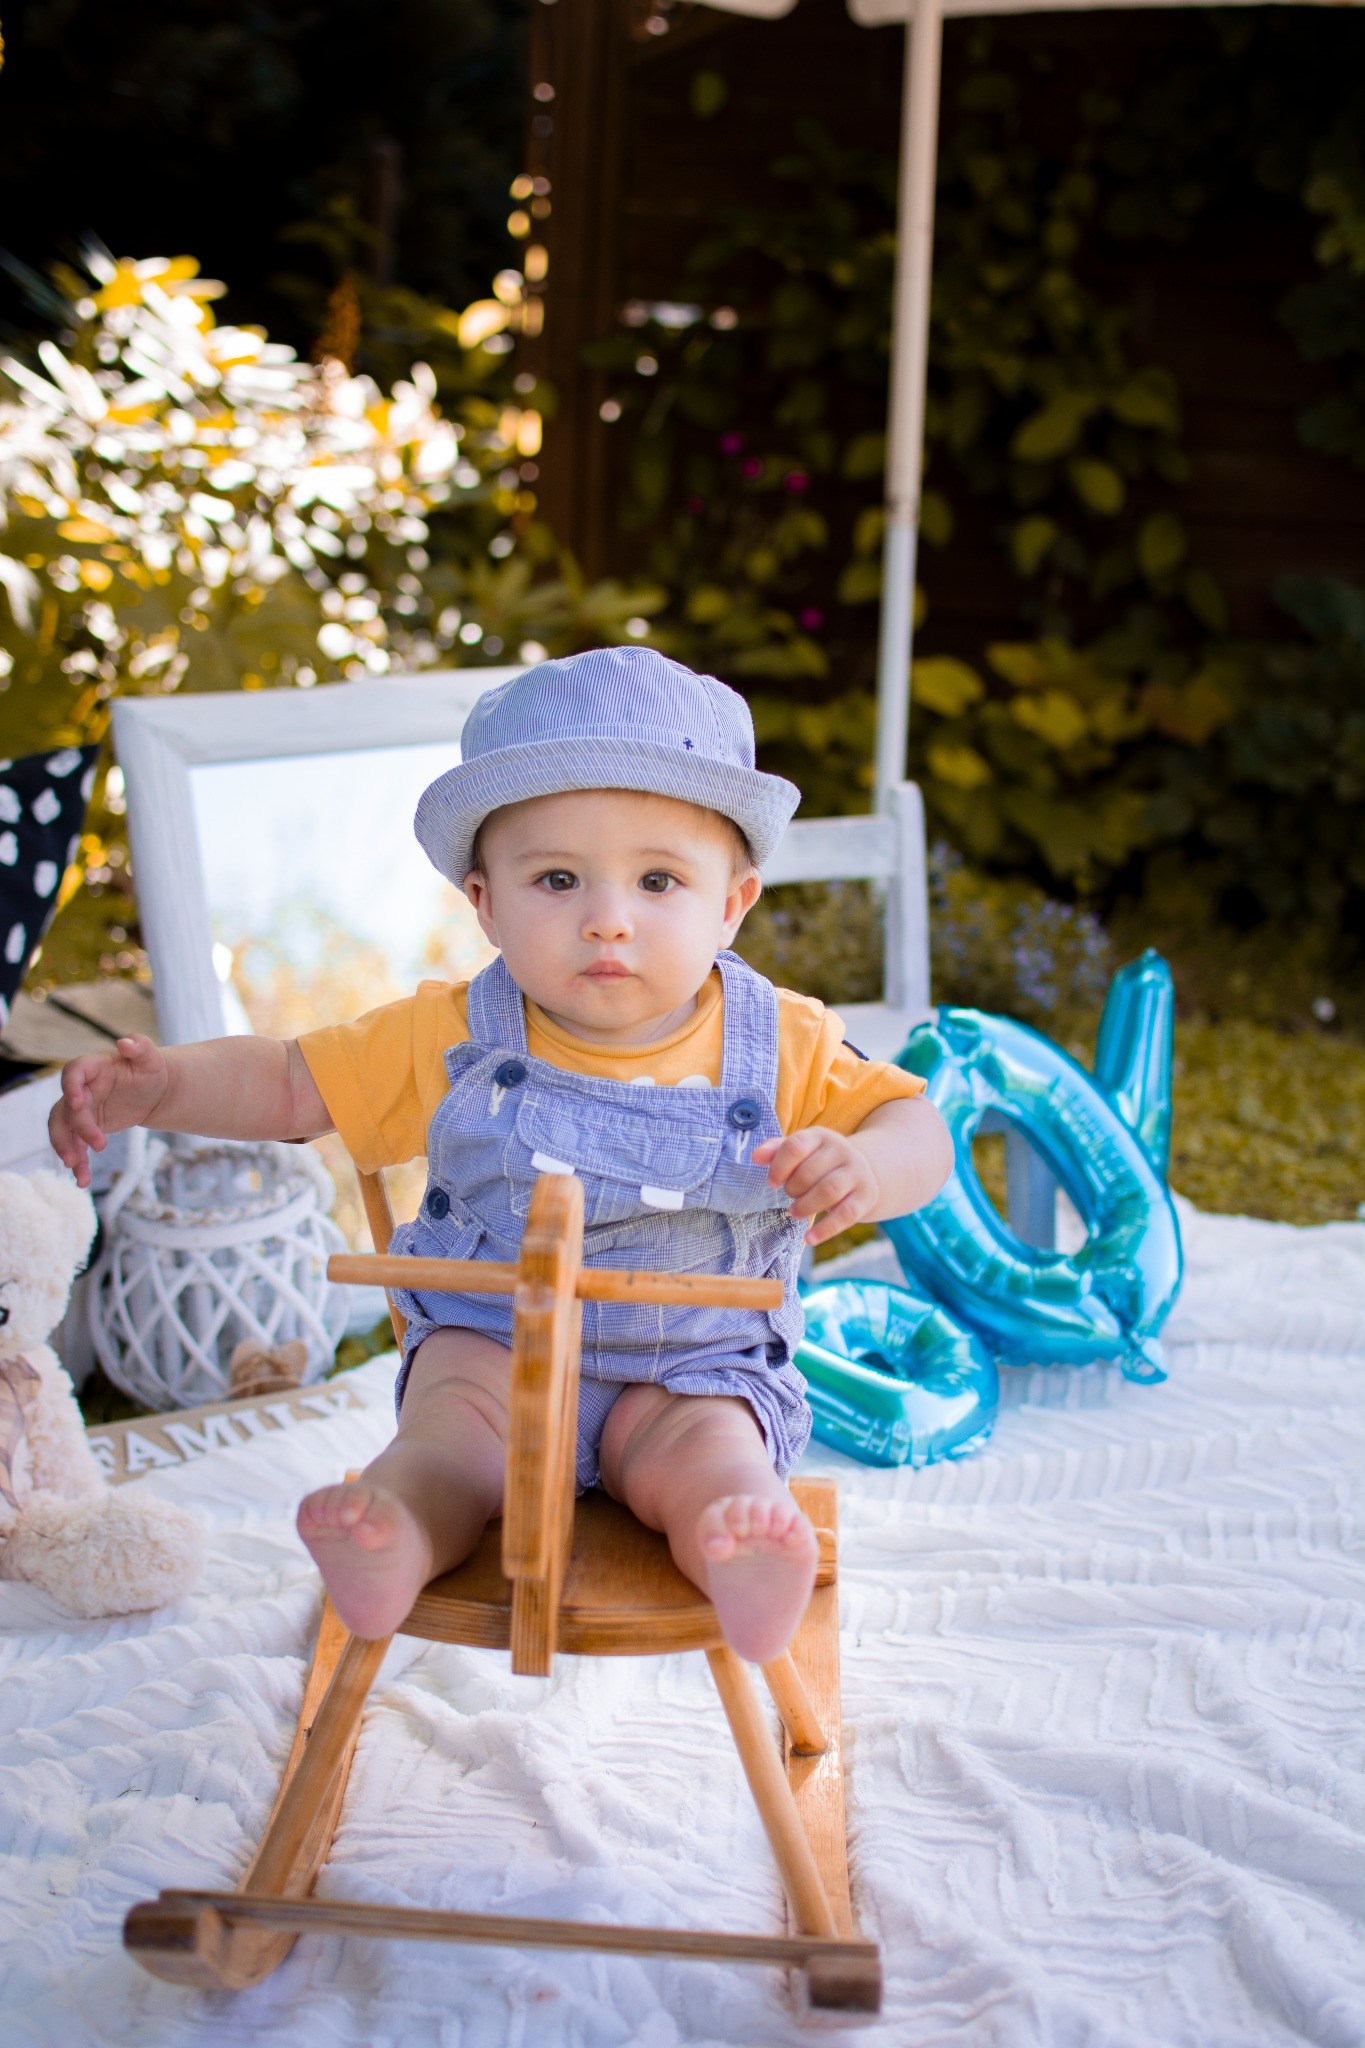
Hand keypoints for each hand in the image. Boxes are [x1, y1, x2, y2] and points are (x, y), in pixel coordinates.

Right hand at [49, 1034, 169, 1187]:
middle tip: (97, 1145)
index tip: (79, 1103)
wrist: (152, 1091)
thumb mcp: (151, 1057)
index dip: (71, 1087)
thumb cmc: (150, 1069)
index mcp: (92, 1067)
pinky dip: (78, 1162)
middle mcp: (80, 1089)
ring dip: (66, 1149)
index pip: (73, 1073)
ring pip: (63, 1130)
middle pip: (66, 1108)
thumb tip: (125, 1041)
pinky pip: (75, 1145)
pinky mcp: (85, 1128)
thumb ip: (140, 1046)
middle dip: (76, 1128)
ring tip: (77, 1169)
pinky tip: (82, 1180)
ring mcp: (80, 1110)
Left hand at [751, 1126, 878, 1247]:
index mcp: (821, 1136)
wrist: (863, 1170)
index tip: (772, 1182)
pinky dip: (826, 1230)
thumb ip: (777, 1151)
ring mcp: (857, 1174)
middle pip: (811, 1172)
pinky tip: (809, 1238)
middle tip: (789, 1196)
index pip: (796, 1146)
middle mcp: (842, 1151)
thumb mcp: (802, 1151)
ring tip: (794, 1212)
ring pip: (829, 1191)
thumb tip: (756, 1157)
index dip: (779, 1166)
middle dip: (793, 1188)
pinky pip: (846, 1215)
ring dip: (806, 1206)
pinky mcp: (866, 1197)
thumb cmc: (820, 1162)